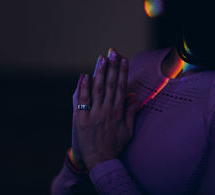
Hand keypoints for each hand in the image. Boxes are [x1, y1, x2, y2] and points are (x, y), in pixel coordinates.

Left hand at [74, 48, 140, 170]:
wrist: (100, 162)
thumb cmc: (114, 147)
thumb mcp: (127, 131)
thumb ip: (131, 112)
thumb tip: (134, 96)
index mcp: (118, 112)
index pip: (121, 87)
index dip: (122, 72)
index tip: (123, 59)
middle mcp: (106, 110)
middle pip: (110, 84)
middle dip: (112, 67)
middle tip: (113, 52)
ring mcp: (93, 114)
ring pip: (97, 89)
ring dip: (99, 72)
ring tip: (101, 59)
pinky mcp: (80, 119)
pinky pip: (82, 100)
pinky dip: (83, 87)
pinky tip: (84, 75)